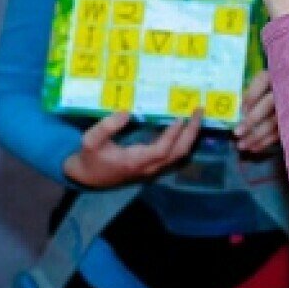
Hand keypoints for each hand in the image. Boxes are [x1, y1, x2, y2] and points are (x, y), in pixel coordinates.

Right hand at [62, 110, 201, 188]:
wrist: (89, 177)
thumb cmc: (90, 158)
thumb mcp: (90, 141)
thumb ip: (106, 127)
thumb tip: (126, 113)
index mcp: (136, 162)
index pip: (162, 150)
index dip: (173, 135)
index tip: (181, 117)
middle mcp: (149, 167)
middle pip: (179, 153)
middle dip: (192, 132)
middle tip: (199, 110)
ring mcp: (153, 168)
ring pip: (179, 154)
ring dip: (190, 135)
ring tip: (196, 115)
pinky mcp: (154, 165)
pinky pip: (174, 153)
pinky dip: (183, 139)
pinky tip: (185, 125)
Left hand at [233, 70, 278, 154]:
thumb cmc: (278, 86)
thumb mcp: (266, 82)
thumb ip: (253, 91)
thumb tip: (240, 109)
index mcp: (277, 75)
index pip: (262, 81)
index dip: (250, 96)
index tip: (241, 110)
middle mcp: (286, 89)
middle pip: (268, 104)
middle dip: (251, 120)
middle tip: (237, 133)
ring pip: (274, 122)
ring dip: (257, 135)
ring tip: (242, 145)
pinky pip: (280, 133)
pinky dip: (266, 142)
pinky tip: (254, 148)